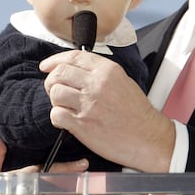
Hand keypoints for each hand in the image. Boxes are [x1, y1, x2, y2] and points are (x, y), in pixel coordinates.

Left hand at [40, 50, 174, 171]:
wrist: (148, 137)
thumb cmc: (137, 112)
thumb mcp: (123, 81)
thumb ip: (100, 72)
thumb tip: (75, 68)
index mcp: (107, 71)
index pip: (73, 57)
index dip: (55, 60)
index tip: (46, 66)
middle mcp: (97, 84)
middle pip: (59, 73)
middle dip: (51, 80)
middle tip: (54, 89)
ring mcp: (89, 104)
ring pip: (55, 92)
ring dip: (55, 100)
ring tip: (64, 106)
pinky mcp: (83, 124)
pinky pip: (56, 114)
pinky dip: (57, 117)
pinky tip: (65, 120)